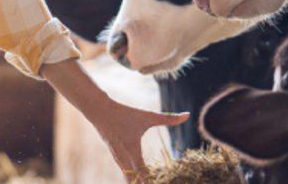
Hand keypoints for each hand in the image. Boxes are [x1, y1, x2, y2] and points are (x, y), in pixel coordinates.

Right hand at [40, 60, 188, 181]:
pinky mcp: (116, 158)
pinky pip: (126, 174)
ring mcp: (118, 160)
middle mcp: (125, 160)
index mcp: (133, 152)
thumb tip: (188, 115)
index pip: (144, 176)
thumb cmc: (125, 113)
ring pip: (130, 180)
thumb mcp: (148, 116)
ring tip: (151, 183)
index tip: (163, 183)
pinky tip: (141, 181)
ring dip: (140, 183)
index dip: (152, 182)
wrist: (99, 111)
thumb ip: (168, 118)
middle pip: (135, 183)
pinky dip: (134, 179)